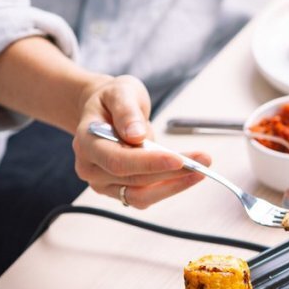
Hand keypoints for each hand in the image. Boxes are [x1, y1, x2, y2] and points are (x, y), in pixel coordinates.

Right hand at [72, 75, 210, 208]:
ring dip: (175, 184)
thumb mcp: (120, 92)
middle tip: (202, 160)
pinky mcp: (121, 191)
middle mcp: (91, 168)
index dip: (149, 163)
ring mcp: (105, 184)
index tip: (178, 160)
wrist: (106, 111)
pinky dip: (171, 187)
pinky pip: (148, 197)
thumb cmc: (112, 100)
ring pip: (142, 195)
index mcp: (86, 142)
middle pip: (134, 180)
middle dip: (172, 172)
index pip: (117, 161)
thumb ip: (126, 111)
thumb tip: (136, 135)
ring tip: (201, 168)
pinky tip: (189, 174)